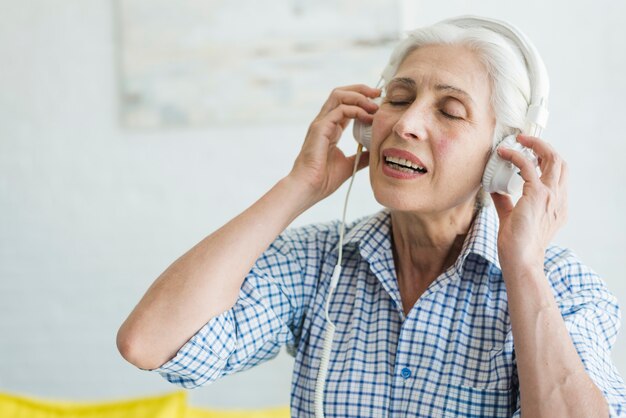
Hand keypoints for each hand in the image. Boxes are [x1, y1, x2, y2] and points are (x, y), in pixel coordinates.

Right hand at [288, 85, 379, 202]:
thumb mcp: (349, 164)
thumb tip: (376, 151)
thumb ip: (362, 156)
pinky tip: (368, 117)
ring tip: (375, 105)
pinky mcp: (320, 128)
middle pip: (341, 93)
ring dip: (359, 96)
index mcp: (330, 128)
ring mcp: (321, 123)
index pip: (345, 104)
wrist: (310, 188)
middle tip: (379, 93)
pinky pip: (340, 110)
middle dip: (361, 90)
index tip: (379, 103)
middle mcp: (324, 122)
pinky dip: (356, 110)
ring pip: (339, 95)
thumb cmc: (324, 179)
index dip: (362, 100)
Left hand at [491, 135, 567, 275]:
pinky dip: (516, 156)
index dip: (547, 159)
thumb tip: (495, 189)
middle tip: (525, 141)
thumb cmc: (517, 244)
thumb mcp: (511, 217)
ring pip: (552, 159)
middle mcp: (558, 198)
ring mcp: (550, 196)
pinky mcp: (537, 195)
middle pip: (560, 162)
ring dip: (535, 145)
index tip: (530, 153)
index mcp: (557, 205)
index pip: (559, 174)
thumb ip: (505, 202)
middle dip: (544, 146)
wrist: (520, 260)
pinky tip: (503, 154)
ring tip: (517, 141)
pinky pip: (528, 166)